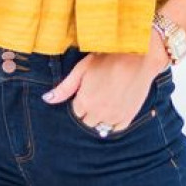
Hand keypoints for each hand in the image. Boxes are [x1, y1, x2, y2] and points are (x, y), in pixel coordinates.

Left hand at [41, 42, 167, 131]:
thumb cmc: (108, 58)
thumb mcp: (82, 69)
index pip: (76, 112)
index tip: (87, 92)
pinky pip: (116, 129)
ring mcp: (114, 117)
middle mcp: (98, 113)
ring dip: (100, 118)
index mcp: (84, 101)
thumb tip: (47, 99)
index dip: (80, 102)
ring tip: (107, 101)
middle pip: (87, 122)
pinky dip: (113, 123)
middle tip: (97, 95)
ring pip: (101, 127)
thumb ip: (65, 87)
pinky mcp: (128, 117)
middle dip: (89, 112)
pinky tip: (115, 109)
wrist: (138, 56)